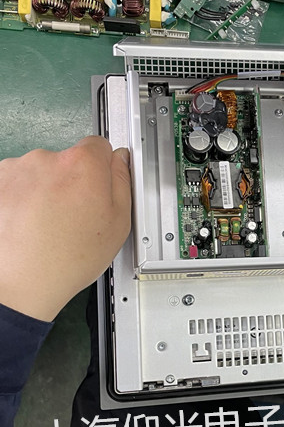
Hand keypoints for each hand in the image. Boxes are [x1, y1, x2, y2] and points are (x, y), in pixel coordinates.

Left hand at [0, 137, 130, 321]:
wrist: (19, 281)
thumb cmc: (67, 258)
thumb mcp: (118, 223)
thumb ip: (123, 183)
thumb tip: (121, 162)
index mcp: (82, 164)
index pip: (99, 145)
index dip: (104, 167)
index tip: (102, 185)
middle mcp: (46, 159)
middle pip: (68, 161)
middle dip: (74, 183)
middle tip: (78, 216)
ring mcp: (16, 170)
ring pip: (41, 174)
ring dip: (47, 191)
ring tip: (52, 226)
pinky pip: (17, 185)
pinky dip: (24, 200)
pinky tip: (31, 225)